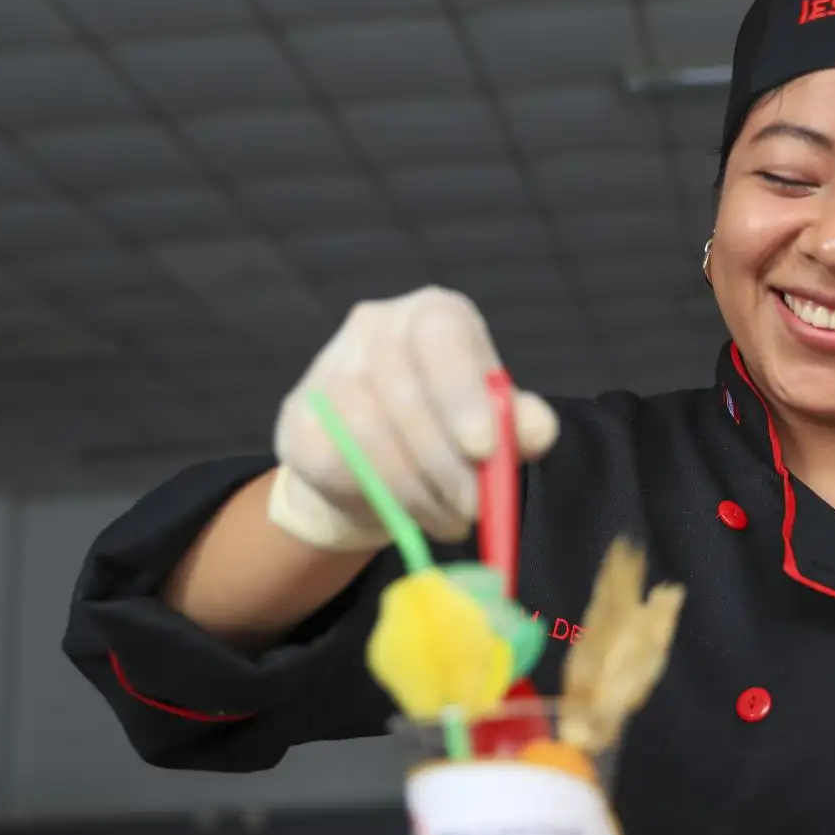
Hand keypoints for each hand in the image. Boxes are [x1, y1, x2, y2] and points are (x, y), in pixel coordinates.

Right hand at [269, 287, 559, 549]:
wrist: (374, 464)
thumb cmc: (448, 431)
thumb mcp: (496, 423)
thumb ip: (521, 423)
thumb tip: (537, 429)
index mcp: (433, 315)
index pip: (442, 334)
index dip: (461, 392)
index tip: (483, 449)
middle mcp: (377, 326)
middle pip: (407, 394)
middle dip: (447, 464)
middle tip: (474, 509)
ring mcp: (330, 366)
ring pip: (370, 434)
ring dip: (417, 491)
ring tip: (449, 519)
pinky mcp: (298, 416)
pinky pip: (338, 462)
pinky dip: (380, 498)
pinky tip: (408, 513)